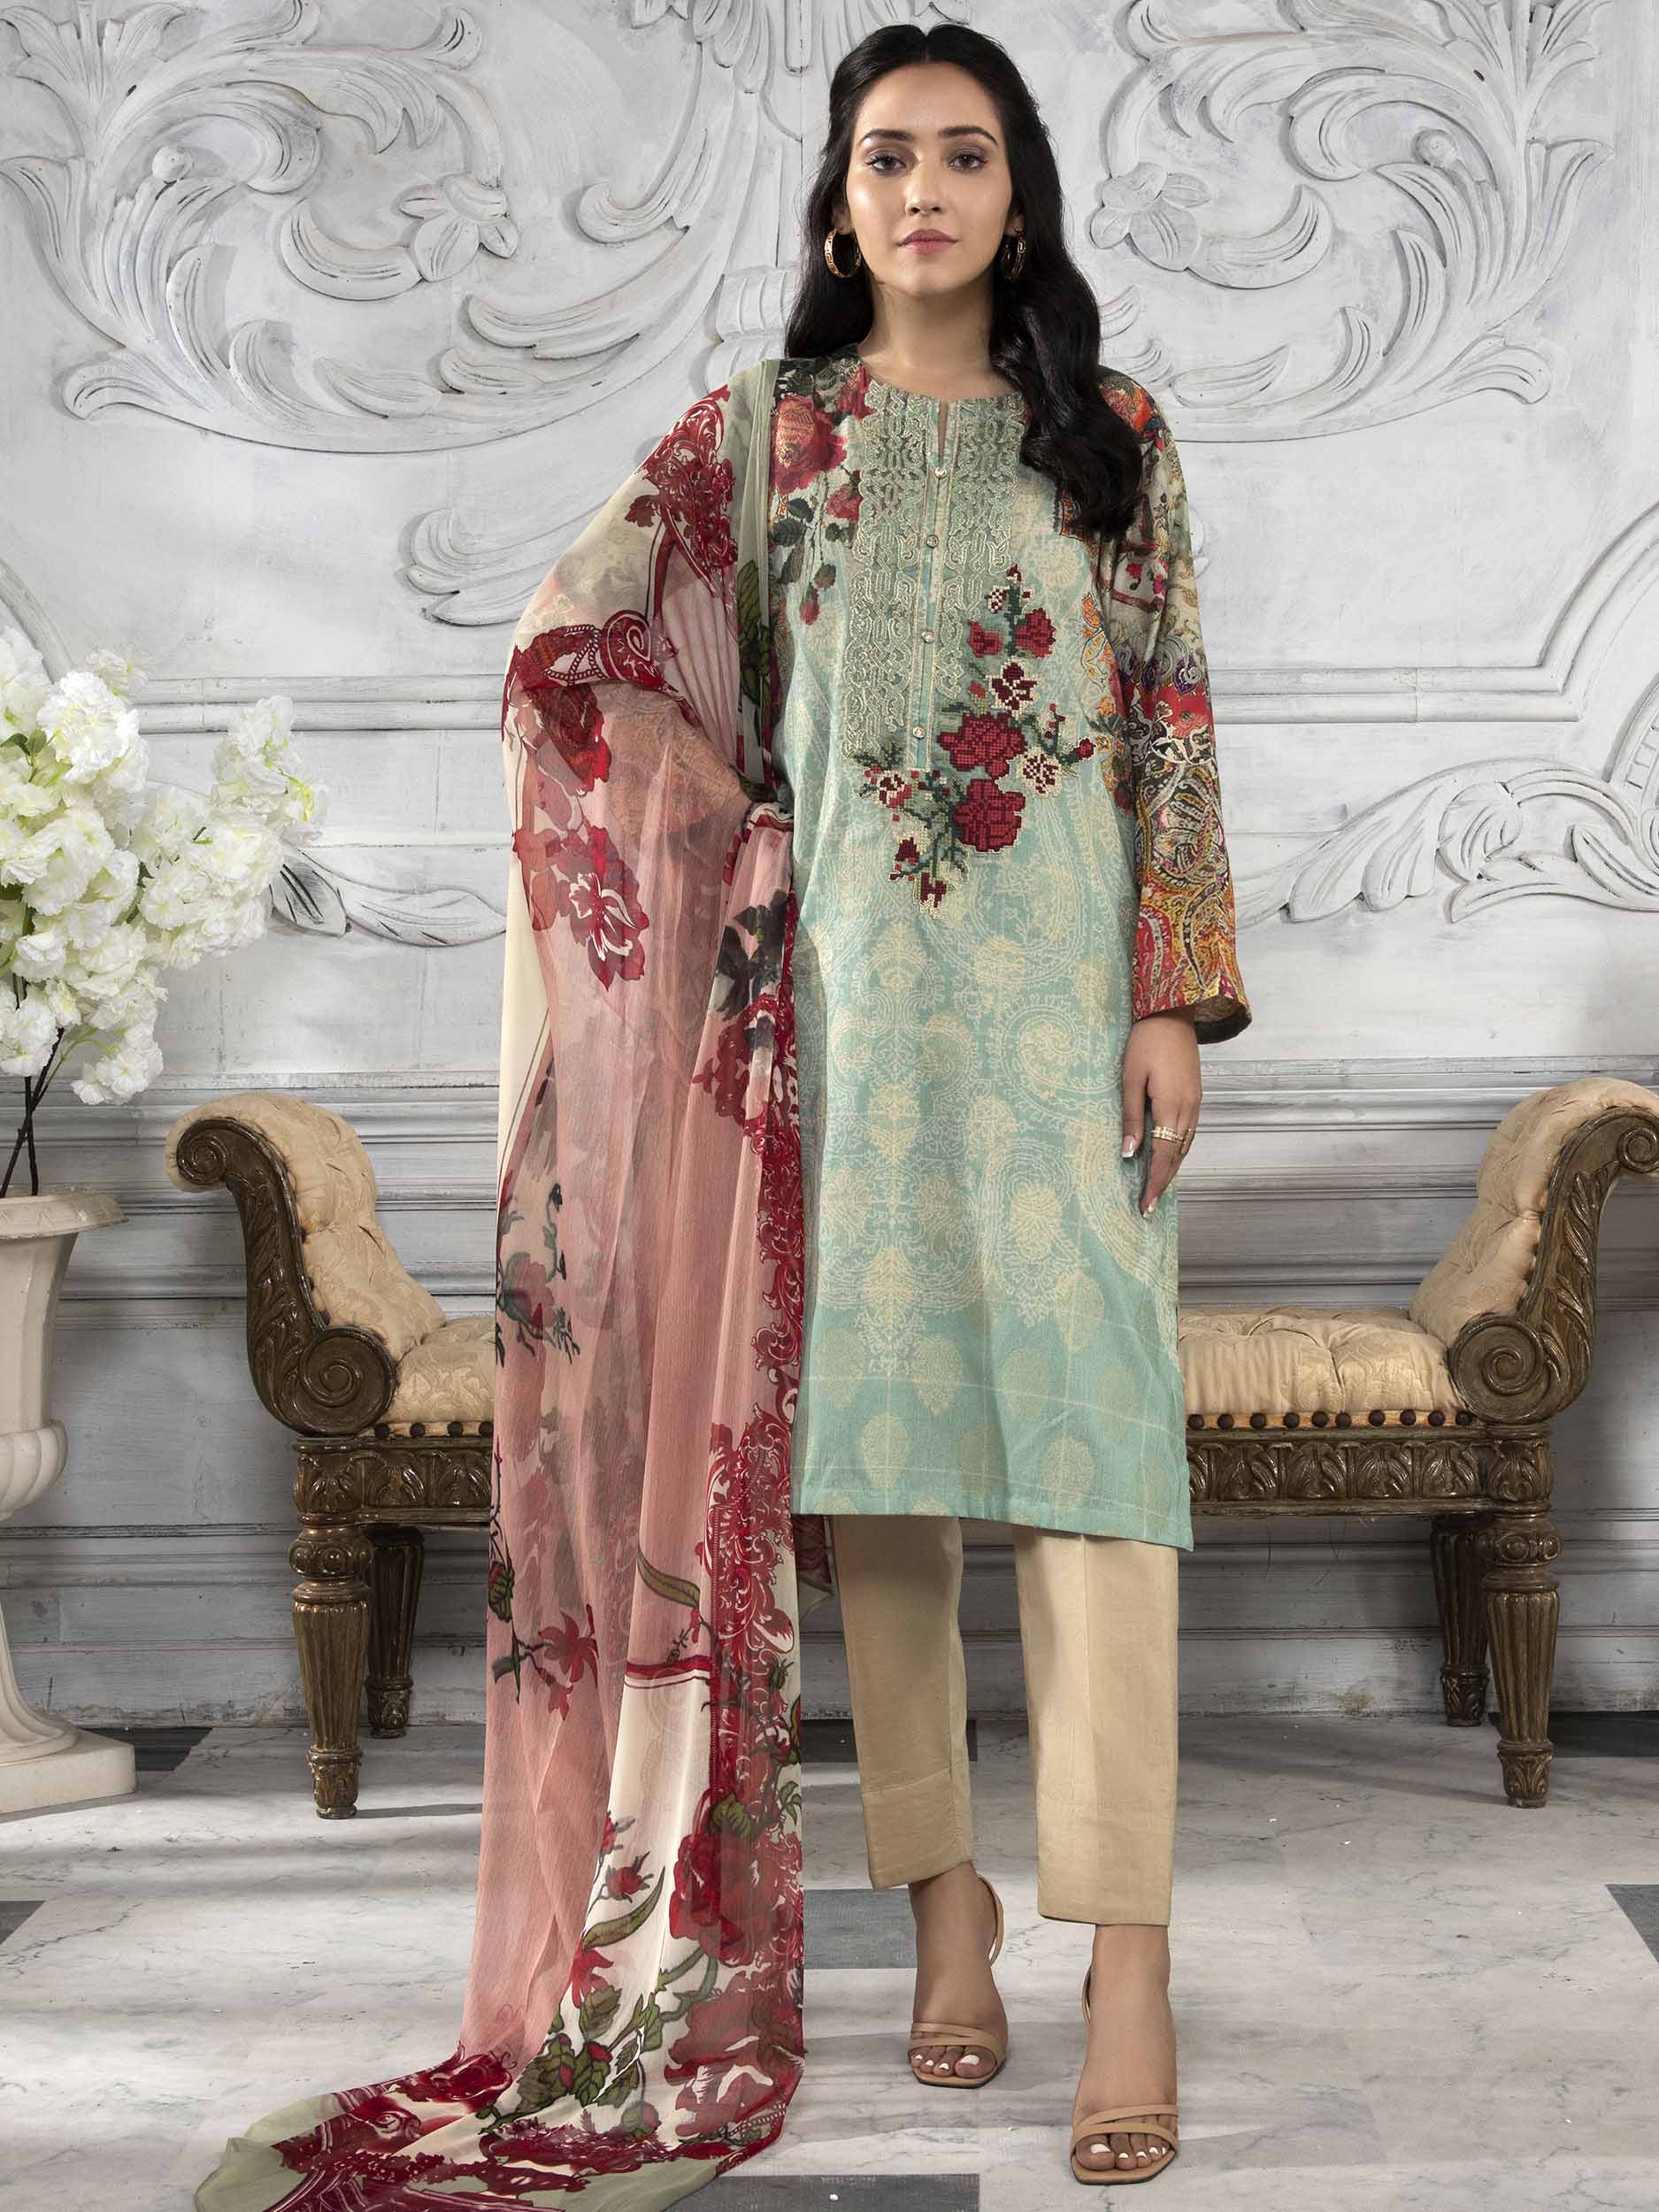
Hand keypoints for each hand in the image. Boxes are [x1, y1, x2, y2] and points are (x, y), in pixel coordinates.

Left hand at [1121, 1010, 1199, 1215]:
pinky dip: (1178, 1151)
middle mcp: (1188, 1110)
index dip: (1154, 1183)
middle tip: (1149, 1206)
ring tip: (1157, 1189)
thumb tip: (1129, 1153)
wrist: (1172, 1015)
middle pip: (1177, 1156)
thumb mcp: (1130, 1080)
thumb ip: (1131, 1118)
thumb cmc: (1145, 1044)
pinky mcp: (1195, 1096)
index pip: (1163, 1156)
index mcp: (1170, 1107)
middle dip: (1163, 1183)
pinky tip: (1169, 1157)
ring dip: (1172, 1169)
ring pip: (1185, 1146)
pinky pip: (1188, 1133)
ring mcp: (1195, 1103)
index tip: (1145, 1205)